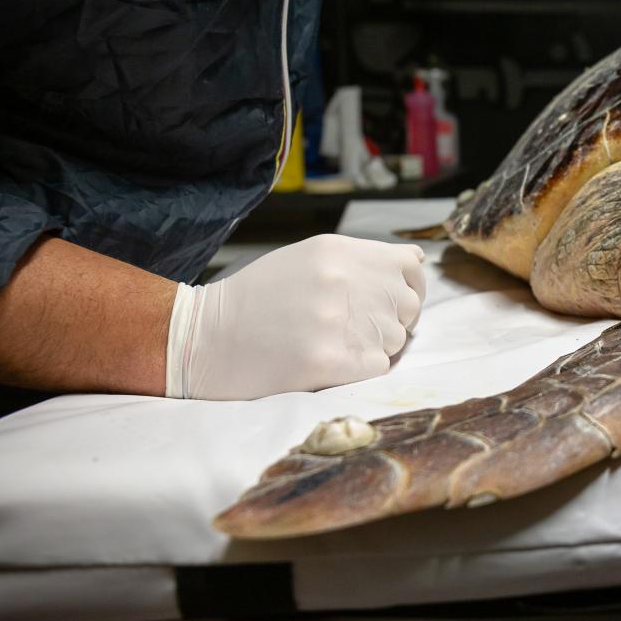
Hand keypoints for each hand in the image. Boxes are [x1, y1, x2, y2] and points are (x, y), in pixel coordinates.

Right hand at [165, 234, 426, 399]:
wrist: (203, 338)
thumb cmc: (256, 300)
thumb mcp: (308, 259)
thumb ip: (359, 261)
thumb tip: (417, 262)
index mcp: (339, 251)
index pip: (410, 265)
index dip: (411, 286)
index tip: (399, 301)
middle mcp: (344, 280)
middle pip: (408, 305)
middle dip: (393, 321)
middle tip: (358, 330)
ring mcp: (338, 320)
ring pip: (396, 339)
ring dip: (376, 347)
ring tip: (335, 345)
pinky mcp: (330, 360)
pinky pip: (379, 366)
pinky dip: (362, 369)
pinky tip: (331, 362)